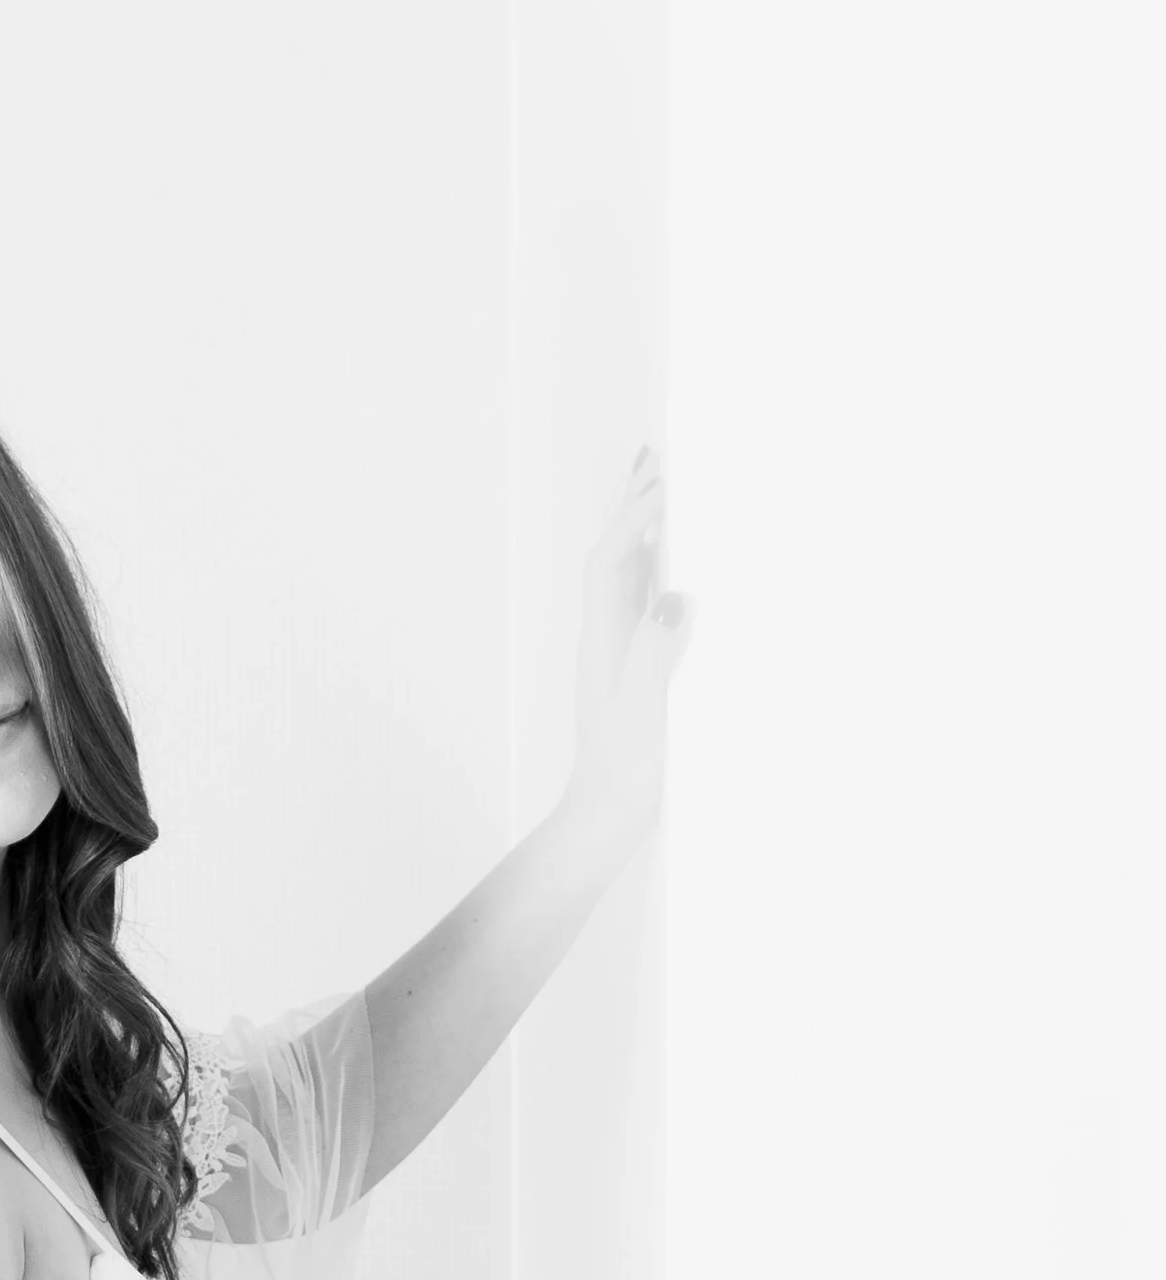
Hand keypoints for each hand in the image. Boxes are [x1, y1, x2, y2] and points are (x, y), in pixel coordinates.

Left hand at [569, 448, 692, 846]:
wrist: (605, 822)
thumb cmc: (624, 773)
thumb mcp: (642, 711)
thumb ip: (654, 652)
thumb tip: (673, 594)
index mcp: (603, 642)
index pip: (609, 561)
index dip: (631, 519)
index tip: (662, 484)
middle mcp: (606, 640)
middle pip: (615, 557)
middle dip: (632, 507)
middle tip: (655, 457)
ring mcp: (619, 654)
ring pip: (630, 577)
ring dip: (646, 531)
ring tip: (667, 489)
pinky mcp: (636, 672)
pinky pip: (646, 606)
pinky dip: (660, 573)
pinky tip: (677, 564)